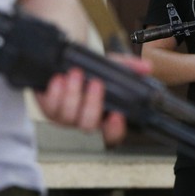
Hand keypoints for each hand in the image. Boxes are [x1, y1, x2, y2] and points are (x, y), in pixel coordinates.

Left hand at [34, 53, 150, 146]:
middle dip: (92, 104)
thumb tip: (146, 67)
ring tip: (76, 73)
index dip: (114, 130)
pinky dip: (55, 92)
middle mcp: (84, 120)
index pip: (111, 135)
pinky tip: (59, 78)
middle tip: (96, 82)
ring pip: (68, 116)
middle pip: (88, 126)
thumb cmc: (92, 70)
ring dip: (72, 94)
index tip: (117, 115)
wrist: (67, 61)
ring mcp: (65, 117)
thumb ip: (129, 67)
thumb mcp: (112, 66)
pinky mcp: (48, 108)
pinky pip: (50, 106)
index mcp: (103, 117)